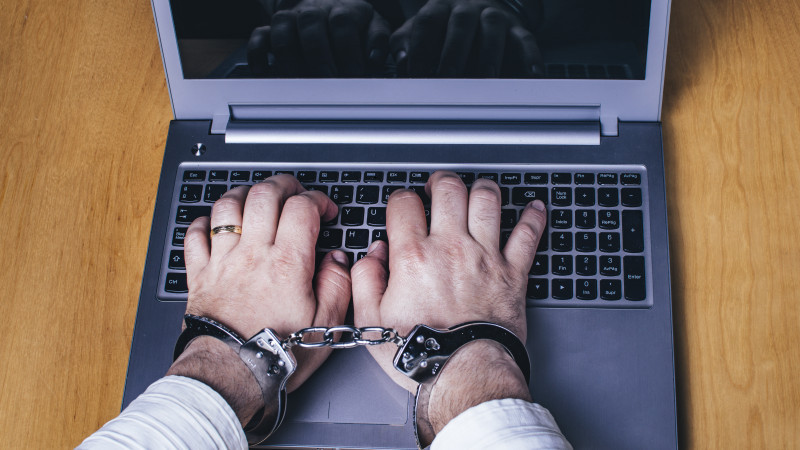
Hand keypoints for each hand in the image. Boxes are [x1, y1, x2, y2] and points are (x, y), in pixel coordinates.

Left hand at [168, 175, 351, 420]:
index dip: (318, 200)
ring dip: (245, 194)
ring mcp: (223, 261)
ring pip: (228, 206)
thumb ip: (337, 284)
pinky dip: (205, 222)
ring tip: (257, 197)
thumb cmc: (278, 352)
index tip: (325, 210)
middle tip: (294, 191)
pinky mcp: (200, 274)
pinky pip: (195, 235)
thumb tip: (338, 259)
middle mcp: (253, 254)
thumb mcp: (326, 323)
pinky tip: (217, 224)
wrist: (232, 372)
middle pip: (264, 195)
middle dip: (284, 185)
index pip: (302, 207)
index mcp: (287, 263)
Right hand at [248, 0, 390, 76]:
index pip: (342, 23)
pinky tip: (265, 73)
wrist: (324, 3)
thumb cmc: (352, 23)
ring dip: (290, 57)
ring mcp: (291, 18)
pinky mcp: (271, 29)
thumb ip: (378, 41)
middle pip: (310, 23)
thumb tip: (375, 59)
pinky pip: (258, 37)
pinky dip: (259, 55)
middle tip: (327, 81)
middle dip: (319, 55)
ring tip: (298, 83)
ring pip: (282, 28)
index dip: (347, 50)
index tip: (354, 75)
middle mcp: (315, 10)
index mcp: (343, 9)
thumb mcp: (373, 26)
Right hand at [351, 171, 546, 439]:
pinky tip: (532, 208)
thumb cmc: (420, 352)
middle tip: (438, 188)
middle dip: (440, 182)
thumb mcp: (372, 319)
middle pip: (449, 188)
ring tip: (476, 191)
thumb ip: (366, 278)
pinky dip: (533, 217)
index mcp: (413, 256)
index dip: (401, 199)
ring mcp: (485, 256)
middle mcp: (451, 247)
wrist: (463, 372)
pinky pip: (528, 234)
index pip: (404, 202)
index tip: (403, 207)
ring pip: (487, 200)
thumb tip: (372, 255)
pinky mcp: (513, 272)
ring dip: (481, 189)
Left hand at [390, 0, 542, 76]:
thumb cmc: (445, 28)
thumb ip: (405, 45)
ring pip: (493, 28)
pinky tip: (531, 75)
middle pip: (460, 24)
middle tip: (447, 78)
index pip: (428, 22)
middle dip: (453, 52)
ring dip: (488, 54)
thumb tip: (400, 61)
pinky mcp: (517, 28)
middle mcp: (467, 8)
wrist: (482, 7)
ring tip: (485, 78)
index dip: (421, 47)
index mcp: (439, 7)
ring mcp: (494, 16)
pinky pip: (525, 40)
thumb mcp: (420, 32)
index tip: (417, 73)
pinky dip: (529, 57)